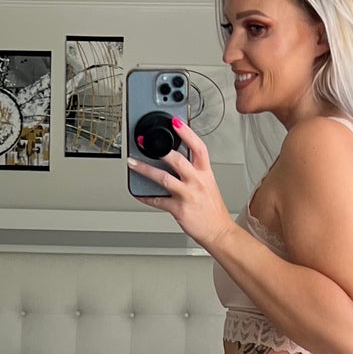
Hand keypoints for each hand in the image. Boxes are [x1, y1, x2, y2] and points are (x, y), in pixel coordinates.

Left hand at [127, 117, 234, 252]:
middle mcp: (197, 181)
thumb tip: (175, 159)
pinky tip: (138, 193)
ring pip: (163, 178)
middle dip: (160, 149)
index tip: (176, 121)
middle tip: (144, 142)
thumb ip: (194, 171)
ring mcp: (187, 195)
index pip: (198, 147)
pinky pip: (158, 201)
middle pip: (177, 160)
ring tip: (133, 164)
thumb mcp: (208, 184)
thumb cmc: (212, 209)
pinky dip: (145, 197)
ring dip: (145, 170)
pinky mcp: (179, 209)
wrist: (219, 232)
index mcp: (205, 173)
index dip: (187, 133)